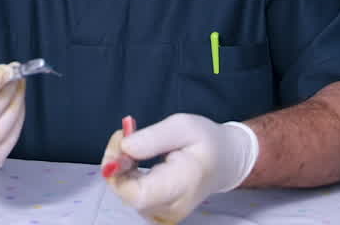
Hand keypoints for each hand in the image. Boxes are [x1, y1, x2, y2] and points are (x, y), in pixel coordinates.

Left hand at [101, 113, 259, 224]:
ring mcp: (163, 214)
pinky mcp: (155, 212)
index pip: (137, 195)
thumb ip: (154, 137)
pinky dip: (125, 174)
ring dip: (119, 166)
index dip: (118, 172)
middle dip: (116, 162)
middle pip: (126, 193)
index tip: (122, 142)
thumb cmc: (206, 142)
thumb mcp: (184, 126)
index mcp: (182, 185)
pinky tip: (135, 159)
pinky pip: (129, 194)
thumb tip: (125, 147)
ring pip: (124, 193)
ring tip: (137, 142)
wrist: (223, 162)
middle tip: (126, 133)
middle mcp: (171, 208)